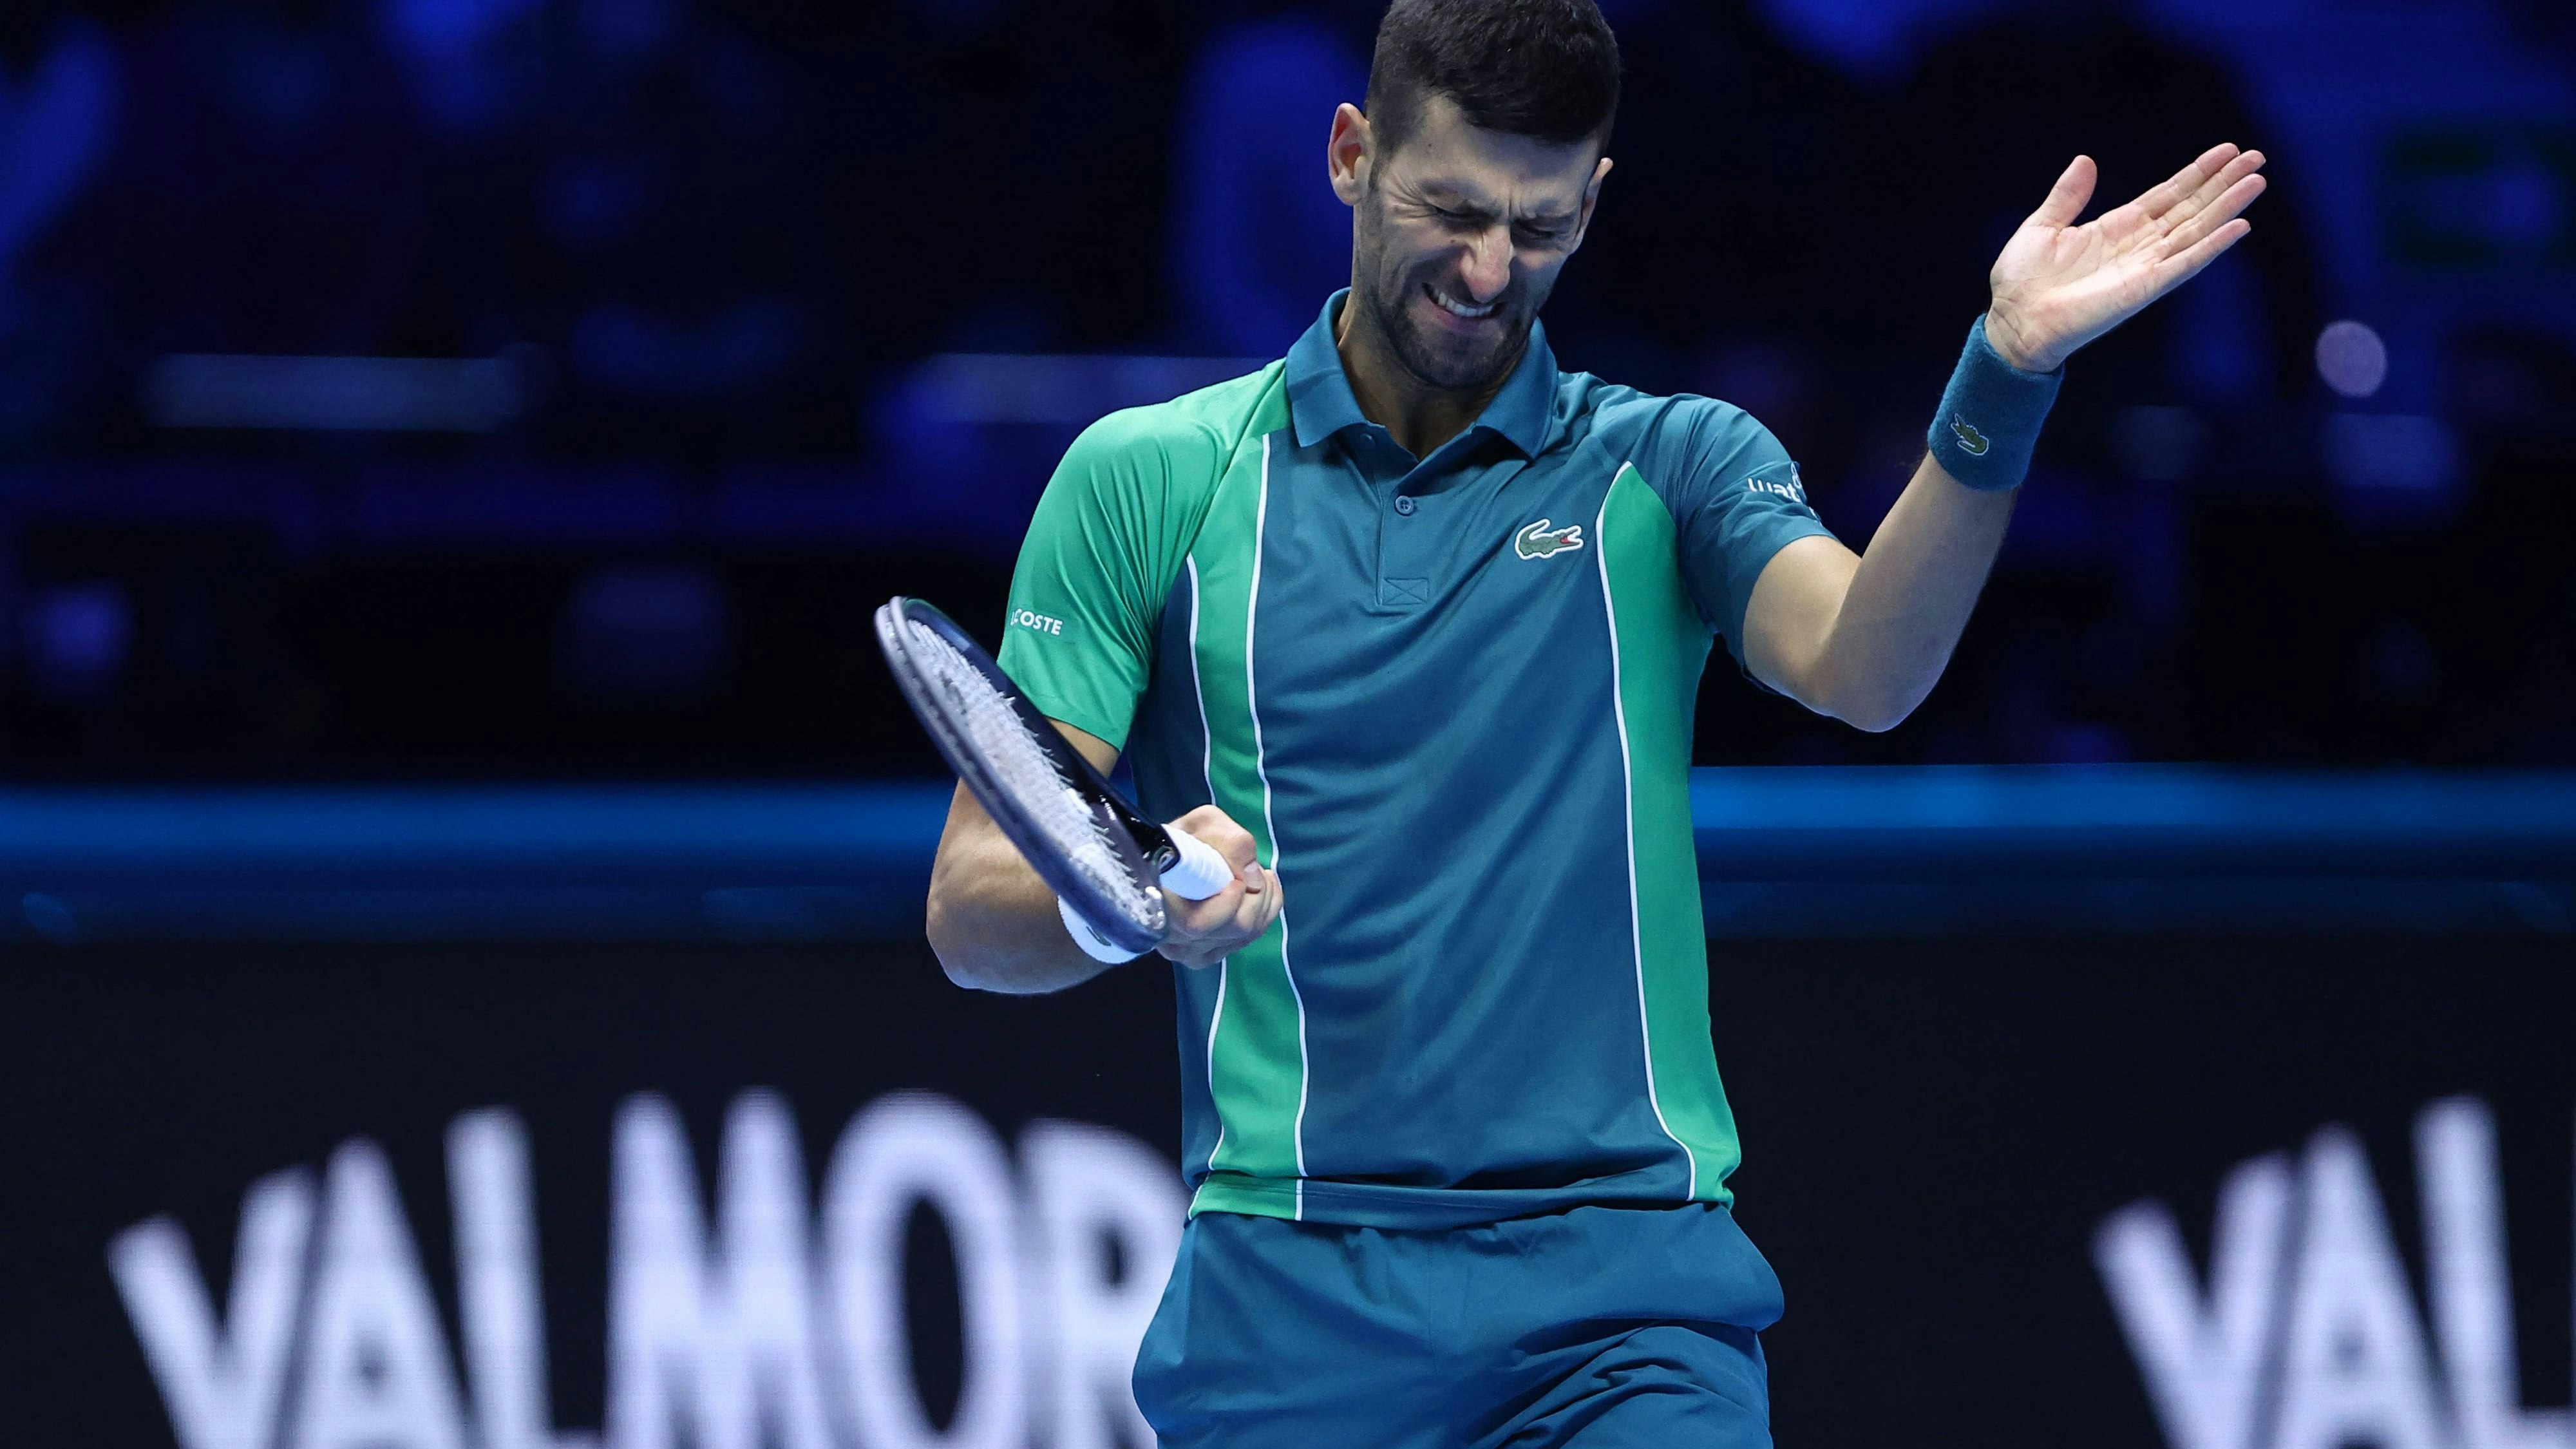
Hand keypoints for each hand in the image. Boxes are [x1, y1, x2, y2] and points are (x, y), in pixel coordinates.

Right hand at [1155, 804, 1282, 968]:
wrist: (1165, 860)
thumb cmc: (1182, 839)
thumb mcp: (1205, 823)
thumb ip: (1231, 843)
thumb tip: (1253, 880)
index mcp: (1159, 903)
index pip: (1199, 922)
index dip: (1228, 901)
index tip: (1236, 877)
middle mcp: (1170, 938)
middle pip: (1235, 928)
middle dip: (1257, 893)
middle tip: (1253, 869)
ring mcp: (1188, 953)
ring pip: (1245, 935)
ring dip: (1262, 901)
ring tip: (1254, 875)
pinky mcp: (1204, 956)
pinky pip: (1246, 940)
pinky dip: (1263, 914)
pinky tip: (1253, 892)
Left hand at [1984, 143, 2268, 372]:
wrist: (2012, 321)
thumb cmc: (2021, 281)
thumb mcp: (2042, 226)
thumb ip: (2067, 196)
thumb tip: (2086, 161)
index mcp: (2116, 227)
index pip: (2168, 194)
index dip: (2197, 172)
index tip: (2227, 150)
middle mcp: (2138, 245)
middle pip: (2191, 207)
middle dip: (2223, 182)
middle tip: (2256, 157)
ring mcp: (2144, 266)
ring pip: (2196, 230)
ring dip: (2227, 206)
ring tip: (2256, 181)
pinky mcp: (2144, 288)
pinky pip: (2185, 264)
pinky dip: (2212, 246)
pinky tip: (2239, 227)